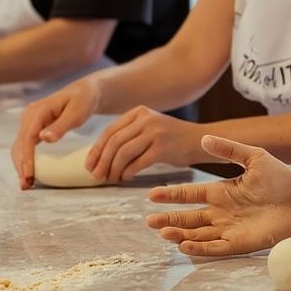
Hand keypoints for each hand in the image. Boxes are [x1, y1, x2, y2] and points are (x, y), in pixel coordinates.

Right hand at [12, 79, 101, 189]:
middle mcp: (28, 116)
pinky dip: (25, 159)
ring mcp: (28, 121)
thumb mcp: (77, 113)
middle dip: (21, 166)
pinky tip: (29, 173)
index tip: (29, 175)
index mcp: (37, 111)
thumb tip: (43, 138)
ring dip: (21, 165)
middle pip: (20, 145)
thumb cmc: (84, 101)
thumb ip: (61, 126)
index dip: (27, 158)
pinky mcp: (32, 127)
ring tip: (26, 184)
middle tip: (26, 186)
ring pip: (19, 147)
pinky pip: (25, 146)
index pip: (27, 138)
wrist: (85, 92)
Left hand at [86, 107, 208, 181]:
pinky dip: (128, 172)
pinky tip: (126, 178)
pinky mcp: (163, 148)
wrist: (201, 141)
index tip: (89, 165)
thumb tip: (100, 158)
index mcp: (139, 112)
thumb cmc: (172, 140)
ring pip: (123, 153)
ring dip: (113, 169)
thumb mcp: (150, 128)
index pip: (109, 131)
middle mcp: (146, 119)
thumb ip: (129, 135)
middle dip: (102, 162)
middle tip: (97, 176)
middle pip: (114, 142)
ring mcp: (155, 132)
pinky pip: (137, 163)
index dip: (96, 150)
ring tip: (111, 179)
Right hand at [145, 135, 290, 255]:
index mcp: (222, 192)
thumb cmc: (282, 181)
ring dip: (179, 234)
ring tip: (163, 232)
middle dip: (168, 219)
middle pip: (188, 218)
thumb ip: (230, 150)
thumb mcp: (255, 158)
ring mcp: (228, 229)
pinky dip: (198, 248)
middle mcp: (221, 212)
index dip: (172, 195)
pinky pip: (213, 248)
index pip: (190, 194)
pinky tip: (184, 245)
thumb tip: (204, 138)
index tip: (152, 195)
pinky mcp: (238, 244)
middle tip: (149, 220)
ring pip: (196, 234)